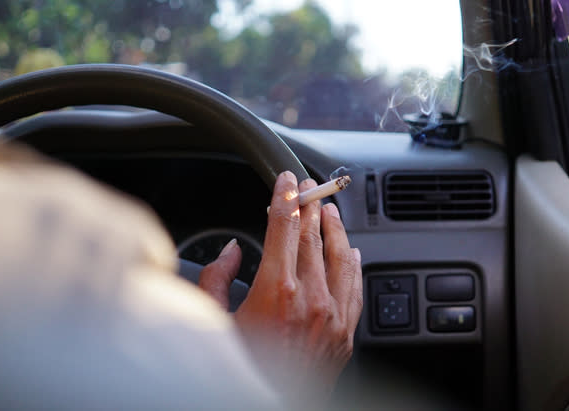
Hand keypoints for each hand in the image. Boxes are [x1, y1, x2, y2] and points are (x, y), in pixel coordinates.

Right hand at [199, 171, 362, 396]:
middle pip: (313, 238)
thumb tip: (231, 251)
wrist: (267, 407)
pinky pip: (356, 289)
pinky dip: (355, 265)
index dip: (286, 197)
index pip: (284, 227)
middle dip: (310, 206)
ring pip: (341, 258)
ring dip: (335, 229)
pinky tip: (353, 253)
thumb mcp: (212, 322)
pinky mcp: (344, 335)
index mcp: (277, 291)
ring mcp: (332, 317)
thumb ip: (216, 279)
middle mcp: (311, 299)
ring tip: (331, 210)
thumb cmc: (239, 370)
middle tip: (309, 187)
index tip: (288, 180)